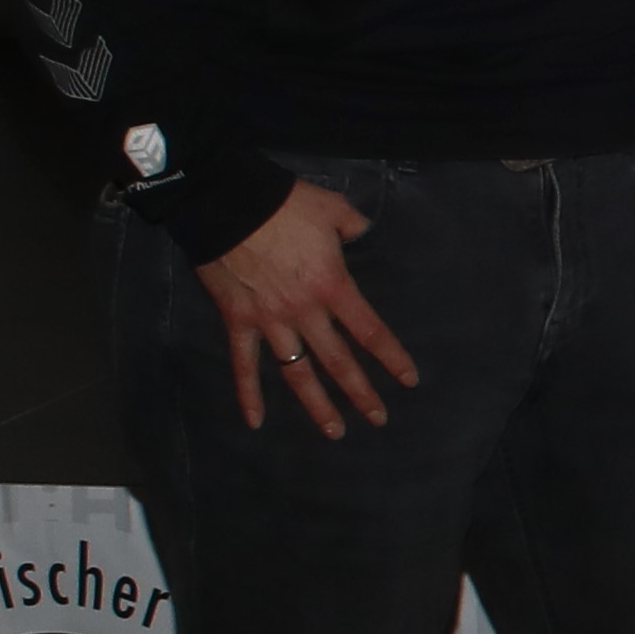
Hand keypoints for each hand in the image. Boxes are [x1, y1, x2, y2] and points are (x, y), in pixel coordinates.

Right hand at [198, 180, 418, 436]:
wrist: (226, 202)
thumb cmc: (283, 204)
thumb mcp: (332, 208)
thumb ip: (353, 225)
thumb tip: (362, 233)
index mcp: (332, 286)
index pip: (370, 330)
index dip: (391, 357)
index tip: (408, 380)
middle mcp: (304, 312)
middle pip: (338, 361)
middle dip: (360, 392)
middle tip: (378, 418)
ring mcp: (269, 321)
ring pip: (296, 373)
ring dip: (316, 405)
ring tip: (334, 431)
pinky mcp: (237, 321)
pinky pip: (243, 364)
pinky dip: (248, 394)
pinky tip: (255, 422)